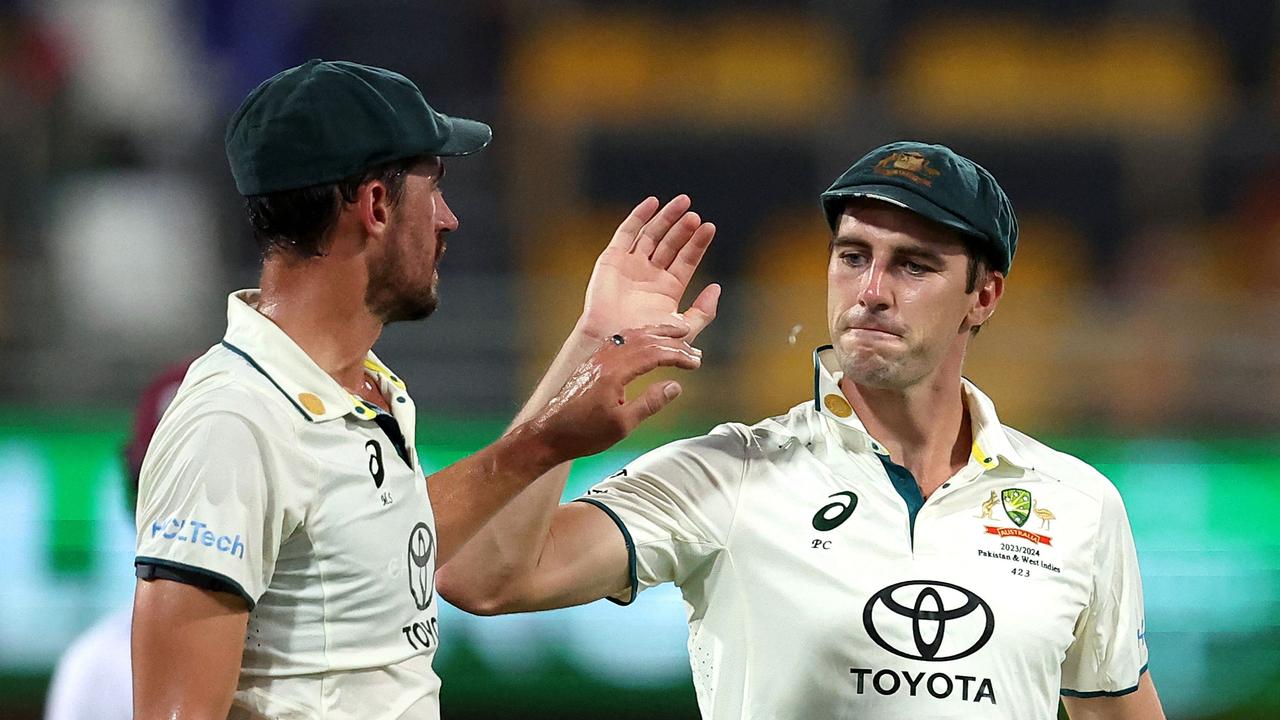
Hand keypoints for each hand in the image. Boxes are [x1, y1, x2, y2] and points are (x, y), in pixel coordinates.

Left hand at [523, 324, 702, 462]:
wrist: (548, 433)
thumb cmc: (583, 433)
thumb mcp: (622, 424)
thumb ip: (650, 403)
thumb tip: (675, 387)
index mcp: (614, 372)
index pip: (654, 353)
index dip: (678, 355)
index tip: (695, 361)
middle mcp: (605, 359)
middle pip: (645, 340)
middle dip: (673, 342)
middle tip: (693, 349)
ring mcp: (596, 358)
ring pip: (631, 336)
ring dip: (656, 334)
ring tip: (676, 334)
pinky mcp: (591, 363)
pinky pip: (618, 340)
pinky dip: (638, 337)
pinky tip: (645, 340)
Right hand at [578, 195, 720, 344]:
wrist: (614, 341)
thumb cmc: (648, 341)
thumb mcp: (685, 329)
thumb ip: (704, 312)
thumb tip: (717, 288)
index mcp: (667, 290)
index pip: (686, 260)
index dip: (698, 244)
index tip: (710, 227)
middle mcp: (649, 275)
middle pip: (670, 244)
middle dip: (683, 229)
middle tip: (695, 216)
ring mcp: (630, 266)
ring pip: (651, 234)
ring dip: (666, 218)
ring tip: (683, 203)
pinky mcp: (612, 259)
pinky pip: (626, 233)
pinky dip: (638, 216)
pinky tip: (653, 202)